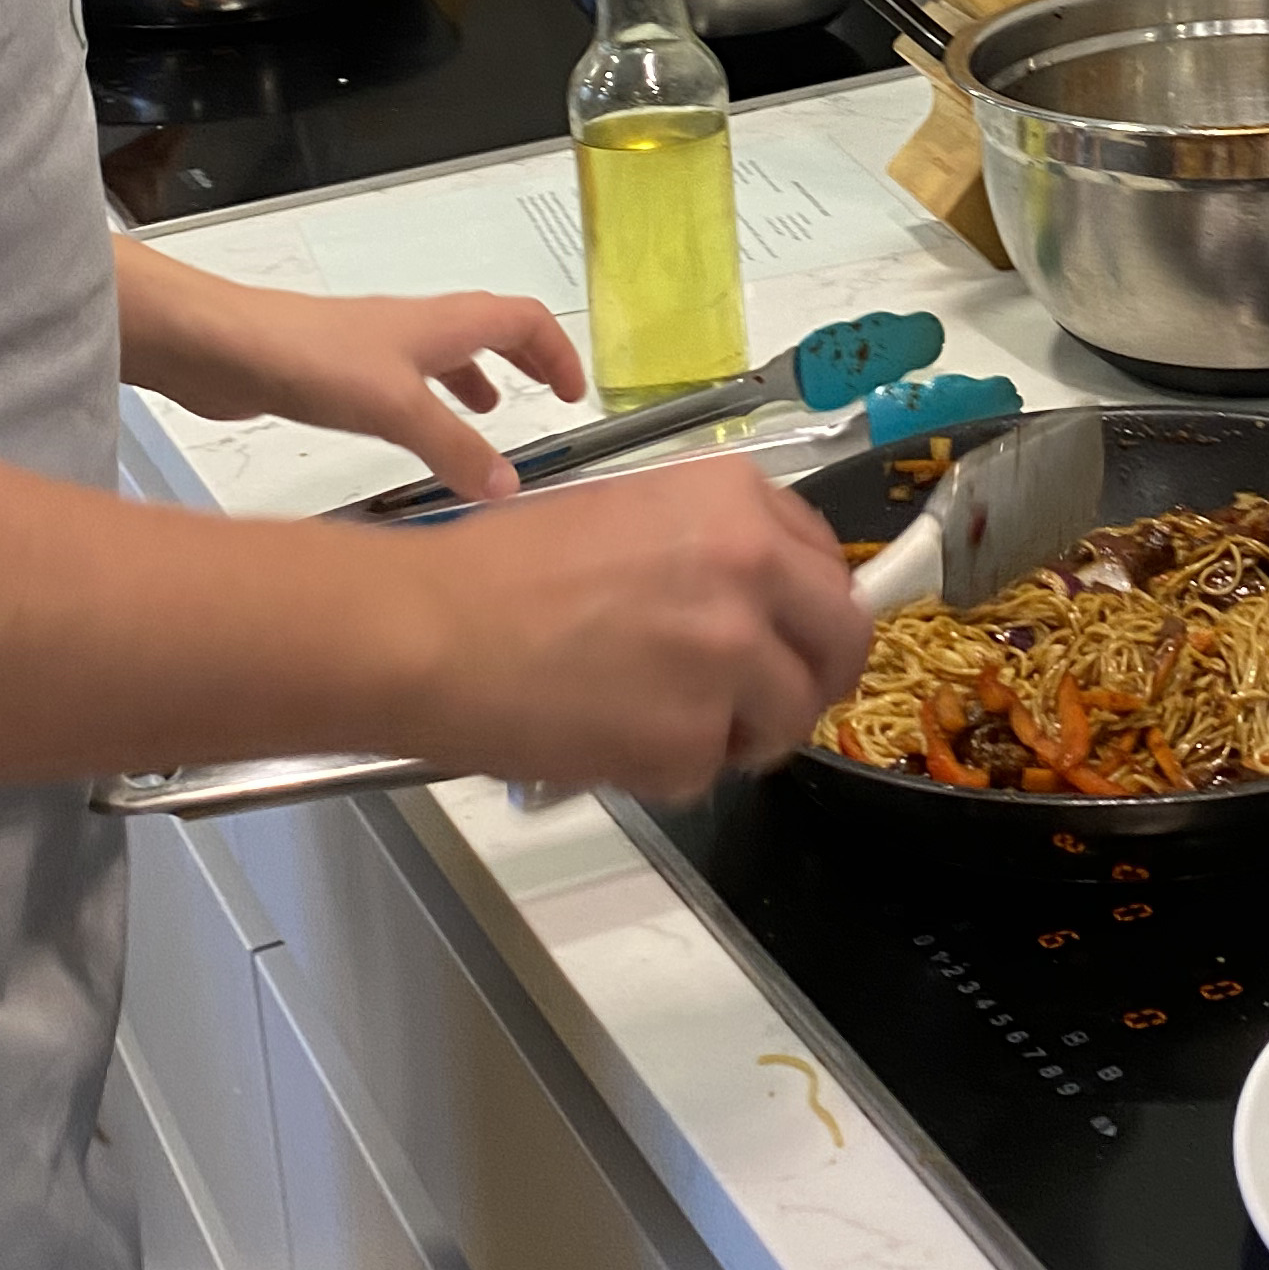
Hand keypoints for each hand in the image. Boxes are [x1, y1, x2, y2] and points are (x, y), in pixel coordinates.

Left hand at [115, 251, 583, 502]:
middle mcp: (415, 327)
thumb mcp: (397, 410)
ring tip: (489, 421)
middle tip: (547, 397)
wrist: (221, 347)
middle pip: (490, 329)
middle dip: (526, 359)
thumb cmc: (309, 359)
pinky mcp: (339, 373)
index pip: (523, 319)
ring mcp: (375, 347)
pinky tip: (412, 436)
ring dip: (477, 380)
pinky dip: (428, 404)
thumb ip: (455, 451)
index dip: (557, 351)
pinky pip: (405, 383)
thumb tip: (509, 489)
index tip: (575, 391)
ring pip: (445, 356)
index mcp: (442, 323)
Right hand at [402, 458, 868, 796]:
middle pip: (843, 641)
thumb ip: (712, 549)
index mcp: (734, 501)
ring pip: (788, 716)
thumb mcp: (627, 515)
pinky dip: (670, 768)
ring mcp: (730, 656)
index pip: (827, 565)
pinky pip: (713, 768)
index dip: (809, 611)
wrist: (426, 629)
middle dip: (808, 677)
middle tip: (764, 700)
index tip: (792, 634)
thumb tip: (766, 601)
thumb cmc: (498, 571)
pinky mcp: (694, 737)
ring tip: (661, 719)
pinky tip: (610, 736)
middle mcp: (751, 568)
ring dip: (741, 732)